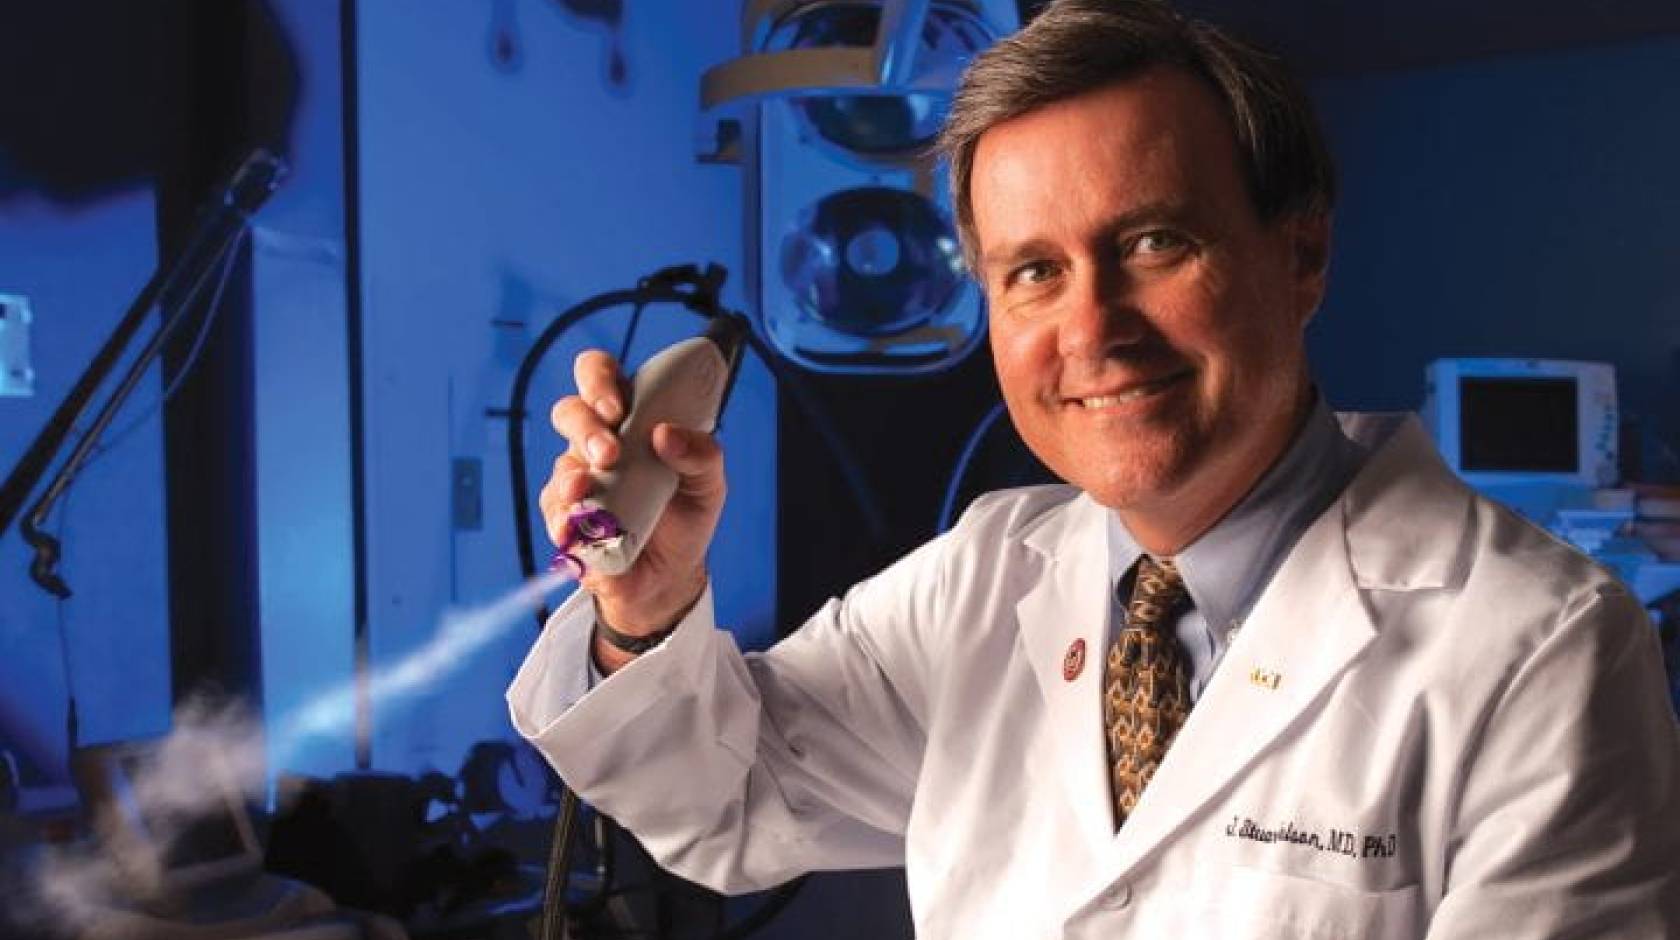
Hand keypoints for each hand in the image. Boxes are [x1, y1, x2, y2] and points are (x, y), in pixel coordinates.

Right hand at [539, 349, 724, 657]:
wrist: (669, 576)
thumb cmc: (686, 517)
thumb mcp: (708, 483)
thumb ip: (702, 454)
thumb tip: (667, 434)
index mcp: (631, 418)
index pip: (600, 376)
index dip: (598, 379)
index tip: (616, 406)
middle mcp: (597, 442)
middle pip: (570, 412)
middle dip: (585, 428)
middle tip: (610, 453)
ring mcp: (577, 480)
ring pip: (560, 464)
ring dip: (572, 476)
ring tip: (587, 490)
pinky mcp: (564, 519)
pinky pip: (554, 513)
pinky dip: (566, 520)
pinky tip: (578, 528)